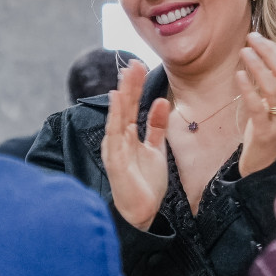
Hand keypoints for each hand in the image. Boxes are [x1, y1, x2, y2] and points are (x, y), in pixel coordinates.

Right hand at [101, 60, 169, 232]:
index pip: (131, 105)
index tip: (140, 65)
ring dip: (123, 94)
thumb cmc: (145, 182)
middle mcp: (118, 138)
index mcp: (127, 135)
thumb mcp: (155, 148)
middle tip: (134, 62)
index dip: (135, 86)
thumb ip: (156, 126)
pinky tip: (118, 99)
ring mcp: (115, 148)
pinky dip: (116, 116)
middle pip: (124, 106)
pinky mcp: (115, 160)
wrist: (144, 213)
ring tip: (127, 74)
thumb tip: (161, 101)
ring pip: (119, 115)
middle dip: (129, 84)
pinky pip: (115, 134)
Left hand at [237, 32, 275, 178]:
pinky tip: (239, 76)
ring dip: (259, 66)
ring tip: (244, 52)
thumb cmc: (265, 134)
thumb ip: (269, 87)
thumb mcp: (271, 108)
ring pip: (275, 88)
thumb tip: (258, 58)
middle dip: (270, 52)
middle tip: (252, 37)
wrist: (264, 170)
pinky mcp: (265, 134)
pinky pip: (259, 108)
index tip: (259, 37)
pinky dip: (249, 89)